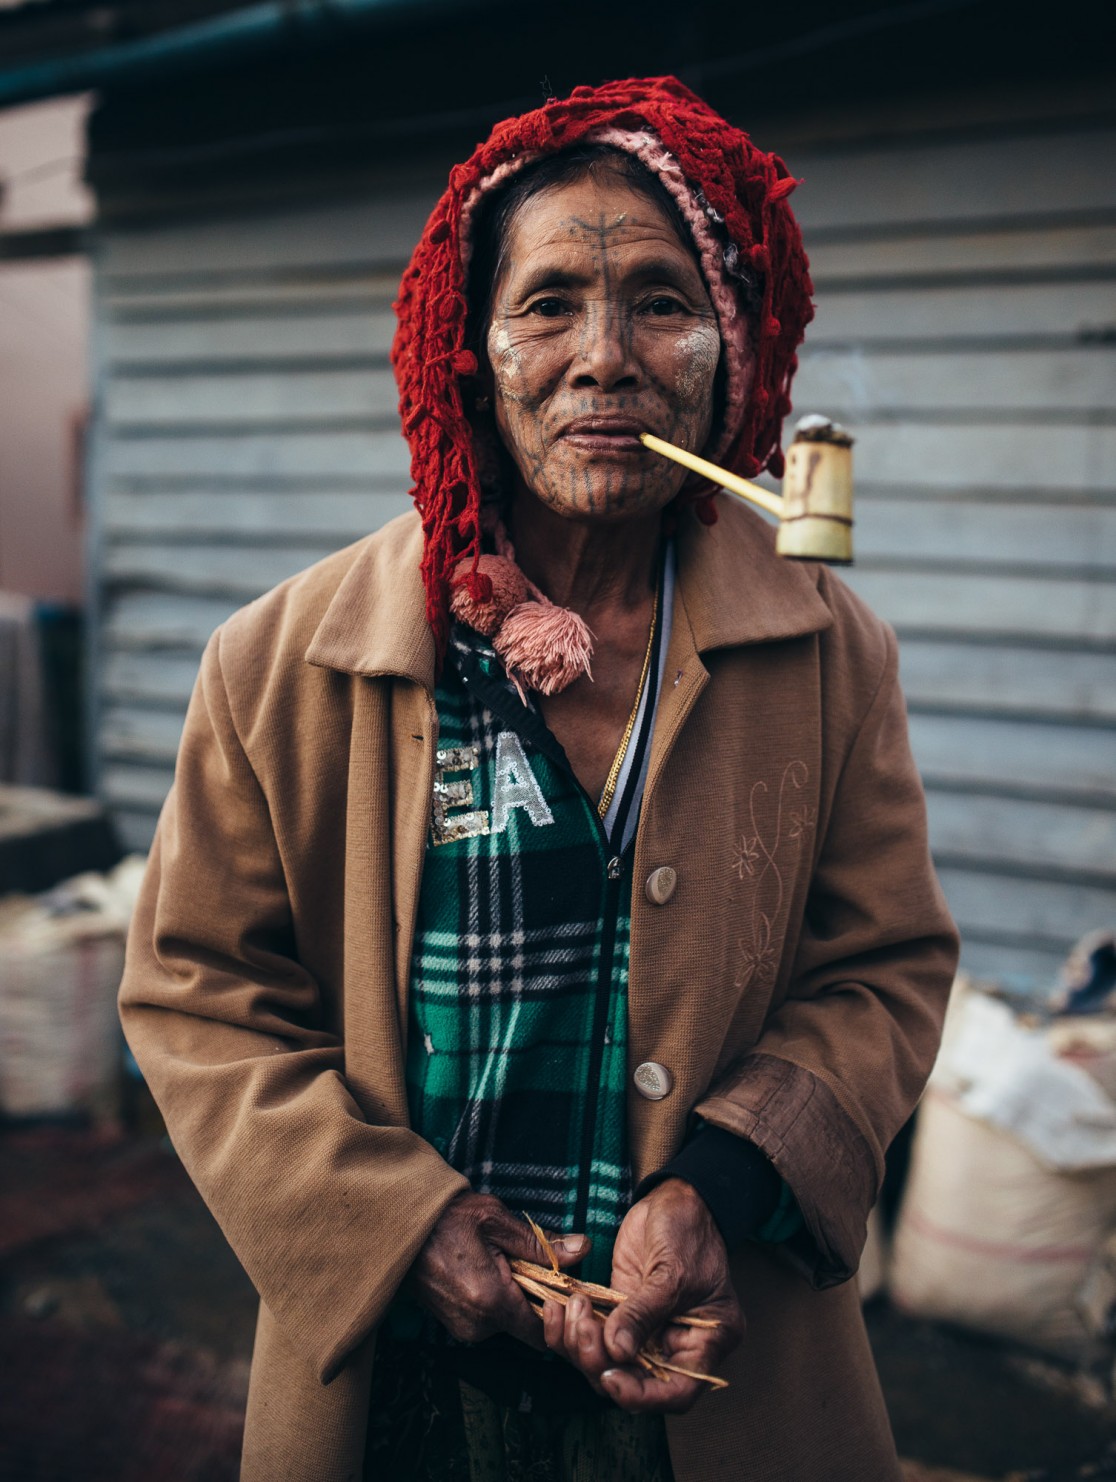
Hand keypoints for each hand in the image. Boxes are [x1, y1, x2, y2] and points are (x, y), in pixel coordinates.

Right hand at [408, 1191, 589, 1349]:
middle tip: (523, 1262)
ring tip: (498, 1262)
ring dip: (510, 1296)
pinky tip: (481, 1271)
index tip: (560, 1287)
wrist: (400, 1227)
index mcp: (492, 1302)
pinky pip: (486, 1319)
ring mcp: (462, 1329)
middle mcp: (477, 1326)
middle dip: (531, 1297)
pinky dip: (492, 1299)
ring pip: (506, 1321)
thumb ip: (542, 1244)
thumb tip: (584, 1249)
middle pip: (525, 1326)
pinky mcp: (453, 1326)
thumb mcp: (497, 1221)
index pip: (543, 1331)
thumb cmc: (448, 1218)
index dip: (556, 1311)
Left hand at [542, 1178, 742, 1410]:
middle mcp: (675, 1345)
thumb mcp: (671, 1272)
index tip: (611, 1377)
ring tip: (571, 1307)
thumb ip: (644, 1313)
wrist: (675, 1199)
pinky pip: (593, 1334)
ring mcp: (645, 1330)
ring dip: (580, 1344)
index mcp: (705, 1342)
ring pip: (606, 1362)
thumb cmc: (688, 1231)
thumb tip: (617, 1351)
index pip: (677, 1392)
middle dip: (601, 1364)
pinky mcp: (619, 1313)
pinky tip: (558, 1309)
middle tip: (582, 1328)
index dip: (643, 1396)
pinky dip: (571, 1329)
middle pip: (634, 1382)